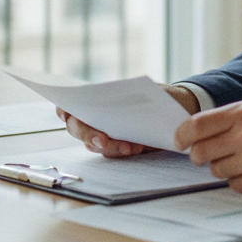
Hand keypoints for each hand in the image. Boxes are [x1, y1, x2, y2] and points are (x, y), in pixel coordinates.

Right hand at [57, 83, 200, 157]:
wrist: (178, 106)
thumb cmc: (157, 93)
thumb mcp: (146, 88)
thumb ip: (129, 91)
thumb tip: (118, 92)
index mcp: (93, 98)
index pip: (68, 104)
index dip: (63, 108)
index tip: (68, 113)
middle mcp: (92, 117)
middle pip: (76, 128)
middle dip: (87, 134)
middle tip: (102, 140)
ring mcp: (103, 134)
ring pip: (93, 145)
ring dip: (110, 146)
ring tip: (132, 146)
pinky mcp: (117, 147)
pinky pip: (111, 153)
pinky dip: (121, 151)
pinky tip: (137, 147)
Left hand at [174, 100, 241, 194]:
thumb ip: (228, 119)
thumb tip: (195, 133)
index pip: (196, 126)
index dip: (182, 135)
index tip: (178, 141)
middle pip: (200, 152)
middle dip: (199, 155)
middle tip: (208, 155)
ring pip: (216, 170)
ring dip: (223, 167)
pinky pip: (233, 185)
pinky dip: (240, 180)